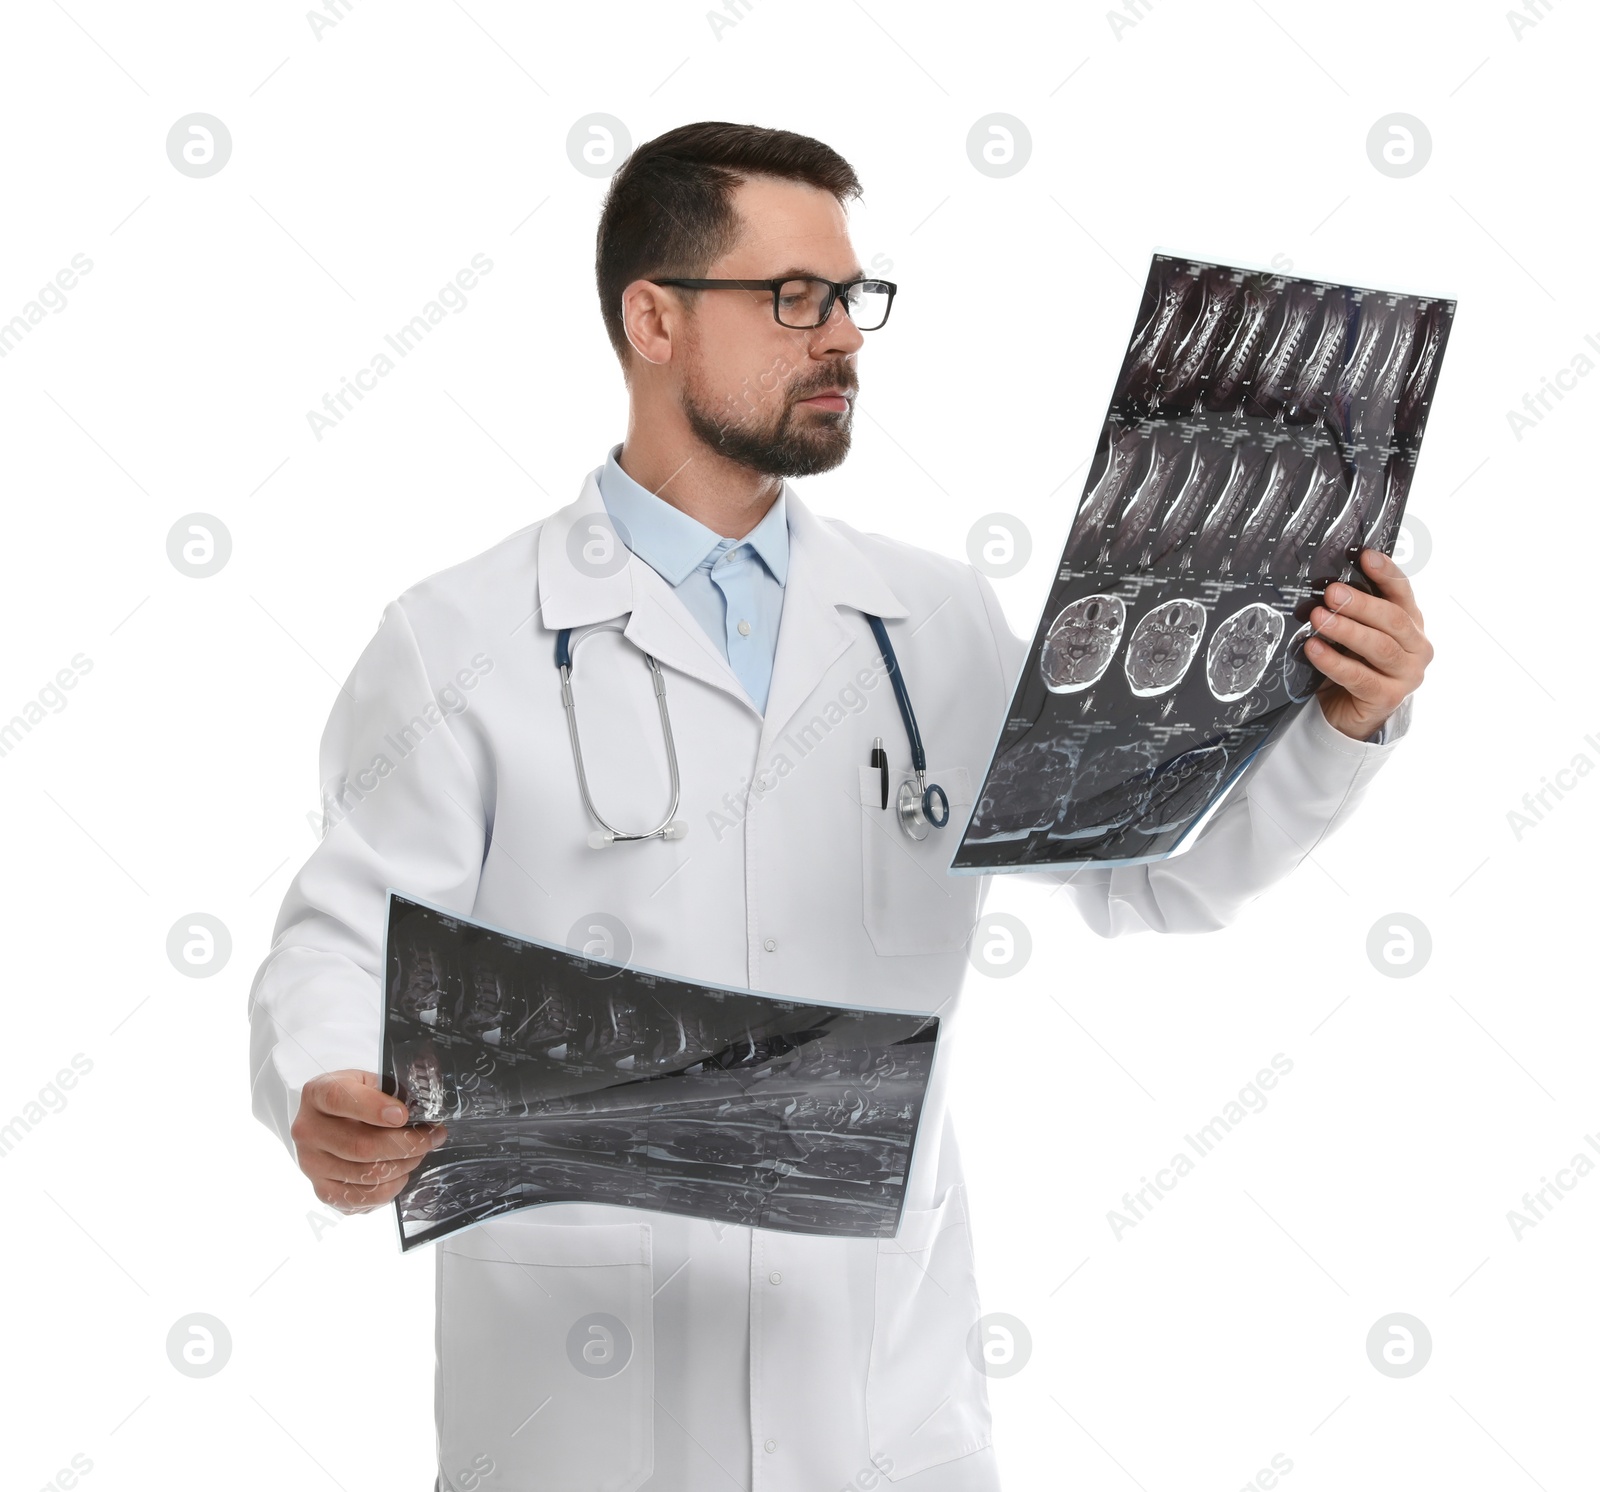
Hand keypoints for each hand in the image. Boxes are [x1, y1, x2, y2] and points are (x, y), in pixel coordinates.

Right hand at [290, 1069, 445, 1212]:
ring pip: (366, 1175)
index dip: (374, 1108)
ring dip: (403, 1165)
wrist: (326, 1121)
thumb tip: (422, 1111)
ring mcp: (311, 1164)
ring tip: (419, 1153)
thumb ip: (389, 1091)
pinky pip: (361, 1198)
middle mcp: (308, 1131)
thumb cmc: (353, 1098)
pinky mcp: (321, 1190)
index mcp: (317, 1094)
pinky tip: (400, 1173)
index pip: (340, 1099)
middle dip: (407, 1143)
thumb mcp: (367, 1081)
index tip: (403, 1115)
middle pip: (361, 1146)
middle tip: (432, 1137)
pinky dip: (389, 1188)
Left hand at [1306, 547, 1432, 740]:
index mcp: (1412, 624)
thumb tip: (1327, 583)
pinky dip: (1334, 662)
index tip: (1366, 556)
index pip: (1403, 593)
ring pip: (1379, 647)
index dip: (1387, 573)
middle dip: (1361, 604)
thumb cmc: (1352, 663)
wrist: (1348, 712)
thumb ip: (1351, 612)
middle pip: (1393, 619)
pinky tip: (1313, 649)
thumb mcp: (1354, 633)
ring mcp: (1407, 675)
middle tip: (1332, 593)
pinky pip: (1359, 677)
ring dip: (1347, 630)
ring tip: (1318, 618)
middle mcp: (1417, 647)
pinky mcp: (1389, 698)